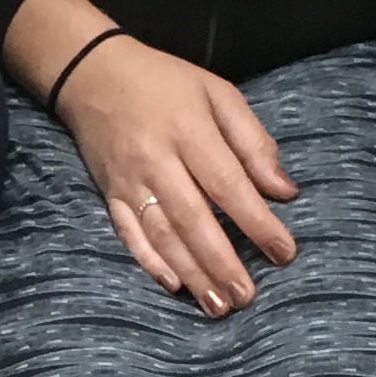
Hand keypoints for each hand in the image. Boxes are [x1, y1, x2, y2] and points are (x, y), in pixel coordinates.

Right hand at [54, 32, 299, 315]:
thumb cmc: (165, 82)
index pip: (228, 184)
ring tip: (218, 305)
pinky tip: (172, 284)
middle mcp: (156, 159)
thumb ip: (252, 141)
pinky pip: (127, 233)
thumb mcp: (217, 93)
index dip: (257, 222)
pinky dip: (148, 261)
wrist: (91, 72)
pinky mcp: (109, 192)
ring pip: (161, 234)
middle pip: (192, 218)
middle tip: (247, 296)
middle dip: (221, 262)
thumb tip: (284, 191)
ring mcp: (128, 180)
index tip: (284, 253)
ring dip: (191, 273)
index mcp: (189, 129)